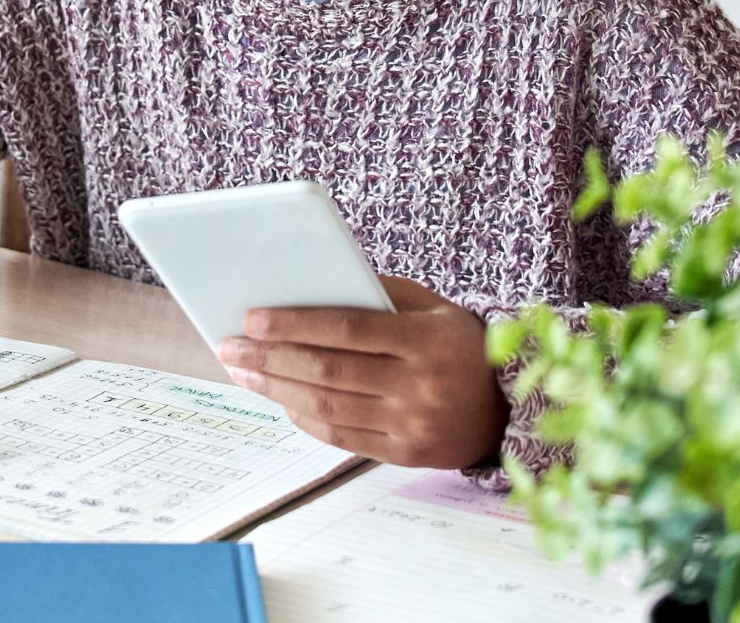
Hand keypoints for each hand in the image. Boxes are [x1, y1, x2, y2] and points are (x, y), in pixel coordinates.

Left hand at [216, 275, 508, 469]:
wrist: (510, 406)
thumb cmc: (458, 344)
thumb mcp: (430, 307)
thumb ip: (376, 294)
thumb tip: (307, 286)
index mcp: (425, 340)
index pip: (347, 329)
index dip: (294, 323)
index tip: (251, 317)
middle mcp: (419, 385)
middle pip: (328, 371)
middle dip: (270, 358)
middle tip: (230, 347)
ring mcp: (412, 423)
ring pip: (328, 406)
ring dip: (276, 388)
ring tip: (242, 371)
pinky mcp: (405, 452)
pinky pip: (341, 436)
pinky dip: (303, 417)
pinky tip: (278, 398)